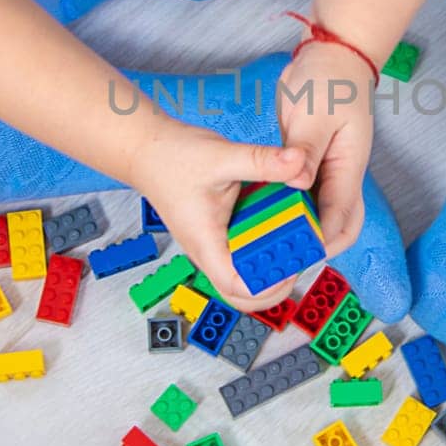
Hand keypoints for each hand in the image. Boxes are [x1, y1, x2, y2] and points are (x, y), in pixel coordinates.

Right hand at [129, 119, 305, 310]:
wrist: (147, 150)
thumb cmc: (171, 158)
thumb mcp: (222, 156)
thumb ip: (262, 161)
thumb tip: (298, 163)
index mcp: (206, 243)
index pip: (237, 287)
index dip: (269, 285)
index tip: (292, 264)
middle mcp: (210, 250)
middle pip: (242, 295)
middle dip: (274, 284)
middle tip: (297, 256)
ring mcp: (214, 244)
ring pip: (244, 275)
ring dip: (270, 265)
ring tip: (293, 239)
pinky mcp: (219, 232)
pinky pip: (244, 251)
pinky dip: (264, 244)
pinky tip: (280, 221)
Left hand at [276, 41, 375, 256]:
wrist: (331, 54)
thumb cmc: (330, 78)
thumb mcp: (316, 114)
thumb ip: (306, 150)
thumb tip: (299, 183)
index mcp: (349, 165)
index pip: (341, 214)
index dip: (322, 238)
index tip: (298, 254)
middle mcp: (340, 173)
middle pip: (338, 223)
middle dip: (316, 244)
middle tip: (283, 257)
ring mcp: (325, 168)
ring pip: (317, 211)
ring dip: (299, 228)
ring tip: (270, 243)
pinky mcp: (308, 160)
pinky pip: (301, 193)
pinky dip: (287, 207)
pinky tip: (263, 215)